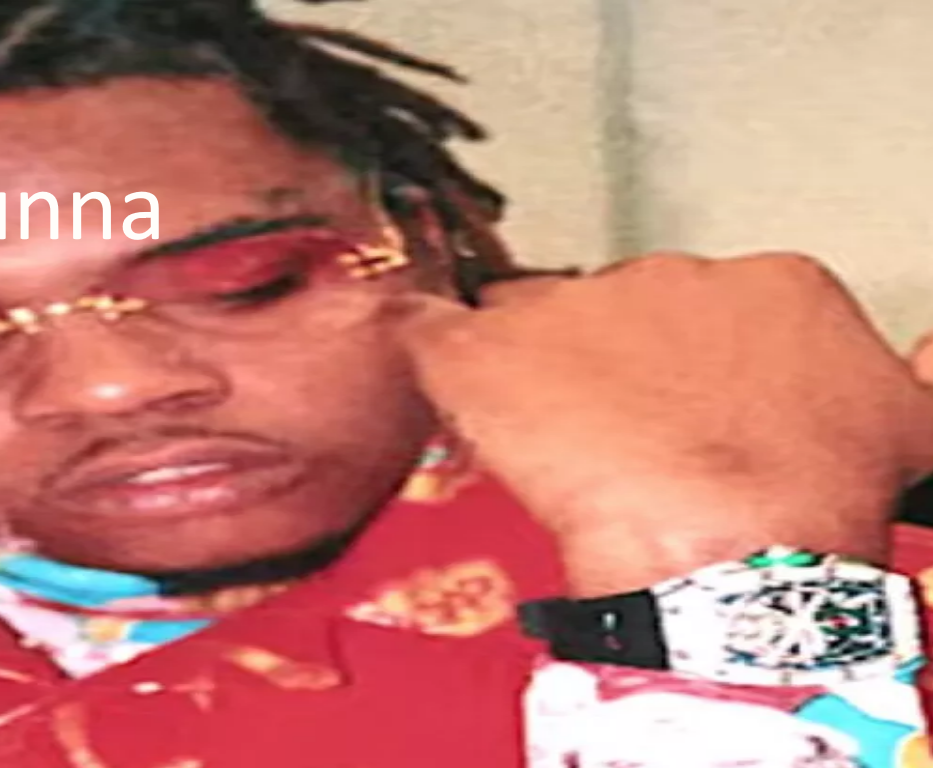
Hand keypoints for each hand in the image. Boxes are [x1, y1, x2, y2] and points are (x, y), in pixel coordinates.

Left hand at [395, 253, 932, 595]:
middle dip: (602, 367)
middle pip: (612, 311)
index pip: (700, 308)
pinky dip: (428, 352)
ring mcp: (572, 307)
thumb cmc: (808, 507)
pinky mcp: (490, 350)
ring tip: (537, 438)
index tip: (671, 411)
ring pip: (528, 322)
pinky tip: (434, 372)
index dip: (678, 366)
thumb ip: (901, 381)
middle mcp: (666, 277)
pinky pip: (434, 333)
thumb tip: (917, 363)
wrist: (737, 555)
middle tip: (606, 438)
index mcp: (769, 286)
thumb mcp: (902, 433)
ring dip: (525, 370)